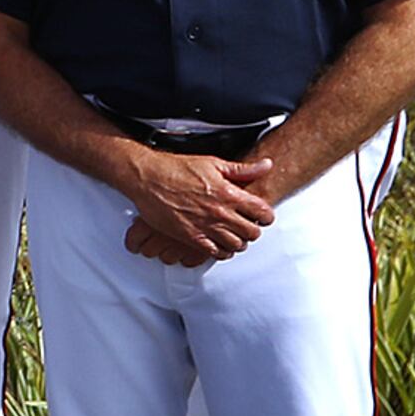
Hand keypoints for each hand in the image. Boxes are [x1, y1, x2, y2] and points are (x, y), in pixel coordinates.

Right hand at [113, 147, 274, 263]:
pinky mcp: (190, 236)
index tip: (262, 216)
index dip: (266, 216)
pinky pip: (215, 252)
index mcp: (229, 193)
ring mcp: (206, 226)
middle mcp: (220, 212)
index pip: (262, 212)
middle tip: (248, 227)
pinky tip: (219, 245)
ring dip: (238, 242)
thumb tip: (266, 165)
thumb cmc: (176, 168)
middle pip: (252, 232)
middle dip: (253, 230)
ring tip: (234, 236)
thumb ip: (243, 169)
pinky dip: (221, 251)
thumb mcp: (214, 163)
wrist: (148, 177)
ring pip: (236, 245)